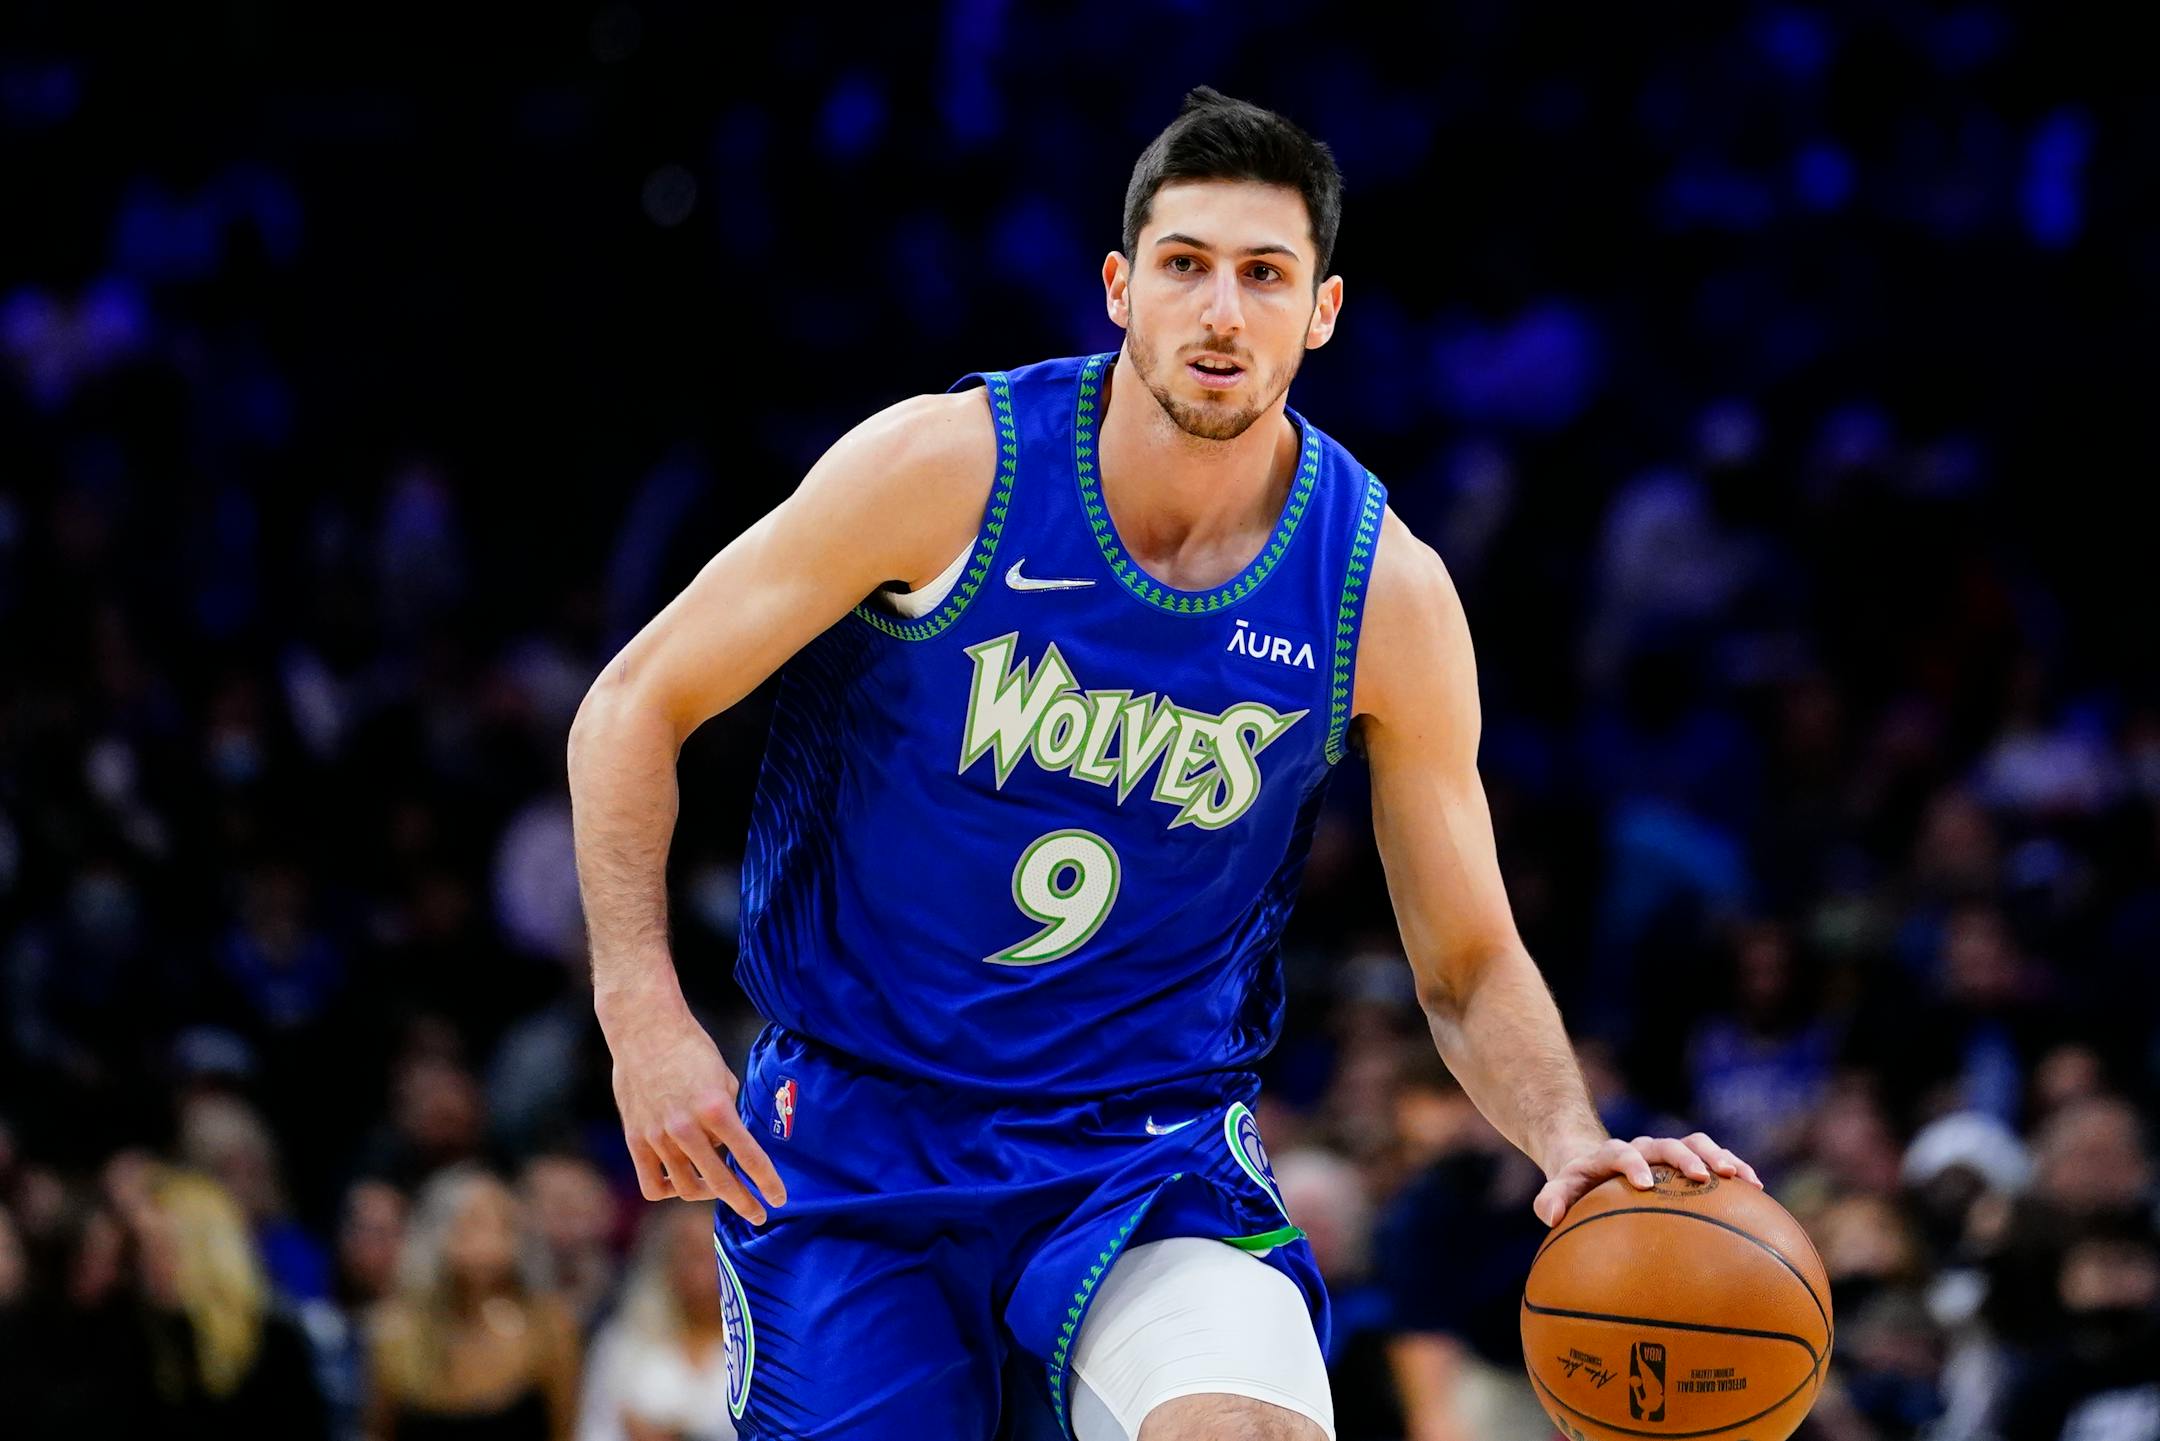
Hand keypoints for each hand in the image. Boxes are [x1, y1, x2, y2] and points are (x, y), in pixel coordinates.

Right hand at [602, 1003, 786, 1223]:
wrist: (645, 1031)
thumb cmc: (691, 1049)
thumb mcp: (724, 1078)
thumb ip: (729, 1116)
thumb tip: (732, 1145)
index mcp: (715, 1108)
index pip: (748, 1157)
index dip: (766, 1182)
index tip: (778, 1199)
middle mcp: (686, 1128)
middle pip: (719, 1182)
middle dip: (743, 1202)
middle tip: (758, 1214)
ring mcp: (657, 1137)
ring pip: (686, 1188)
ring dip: (706, 1193)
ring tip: (716, 1187)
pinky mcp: (635, 1140)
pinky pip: (652, 1184)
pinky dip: (670, 1190)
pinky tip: (681, 1182)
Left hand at [1532, 1132, 1761, 1226]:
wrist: (1593, 1161)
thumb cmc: (1578, 1184)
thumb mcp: (1561, 1188)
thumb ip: (1551, 1198)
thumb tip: (1549, 1216)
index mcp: (1611, 1154)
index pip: (1621, 1150)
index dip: (1631, 1162)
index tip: (1643, 1182)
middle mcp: (1642, 1147)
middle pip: (1666, 1143)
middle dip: (1686, 1157)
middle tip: (1705, 1176)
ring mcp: (1667, 1152)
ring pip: (1696, 1144)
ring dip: (1719, 1156)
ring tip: (1743, 1178)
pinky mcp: (1687, 1161)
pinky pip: (1714, 1159)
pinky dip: (1735, 1169)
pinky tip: (1758, 1190)